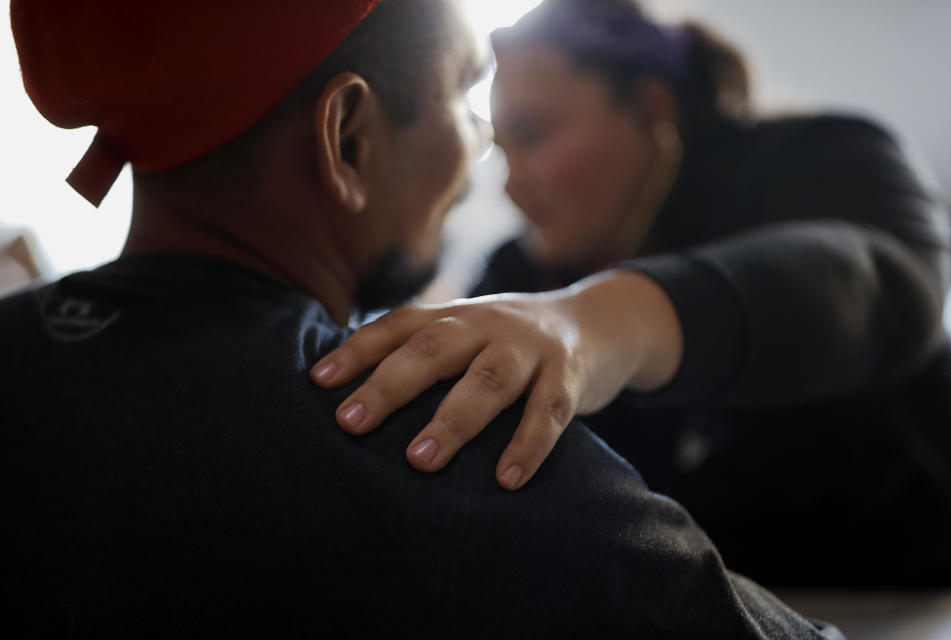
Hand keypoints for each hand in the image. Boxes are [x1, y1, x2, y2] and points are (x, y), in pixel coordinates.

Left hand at [311, 270, 682, 489]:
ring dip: (453, 421)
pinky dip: (528, 445)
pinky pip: (549, 412)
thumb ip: (422, 350)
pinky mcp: (570, 376)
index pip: (399, 325)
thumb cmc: (511, 341)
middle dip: (391, 385)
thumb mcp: (468, 332)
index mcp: (456, 315)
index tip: (318, 382)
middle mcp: (489, 324)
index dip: (357, 350)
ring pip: (489, 381)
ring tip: (419, 460)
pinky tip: (507, 479)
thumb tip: (350, 390)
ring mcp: (531, 348)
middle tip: (351, 422)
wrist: (597, 321)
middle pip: (435, 348)